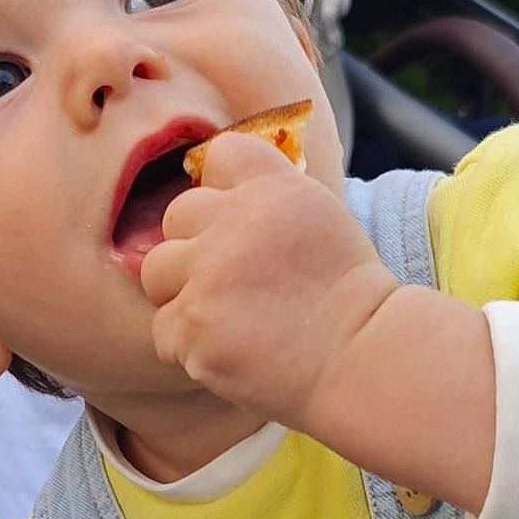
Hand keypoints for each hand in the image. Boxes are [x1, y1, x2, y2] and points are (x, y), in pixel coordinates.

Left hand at [141, 132, 395, 436]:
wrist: (362, 363)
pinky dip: (189, 349)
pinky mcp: (192, 323)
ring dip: (182, 296)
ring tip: (226, 322)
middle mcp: (238, 220)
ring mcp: (211, 272)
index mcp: (275, 188)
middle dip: (196, 250)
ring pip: (156, 270)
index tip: (240, 228)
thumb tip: (217, 197)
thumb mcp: (323, 220)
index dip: (221, 191)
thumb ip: (269, 199)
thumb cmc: (348, 303)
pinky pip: (162, 330)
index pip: (220, 155)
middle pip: (177, 215)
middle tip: (236, 290)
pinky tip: (231, 355)